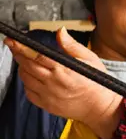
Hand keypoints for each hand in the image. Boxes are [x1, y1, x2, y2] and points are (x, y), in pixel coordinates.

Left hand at [5, 27, 121, 138]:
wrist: (99, 107)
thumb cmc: (96, 83)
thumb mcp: (89, 59)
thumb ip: (72, 45)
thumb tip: (60, 32)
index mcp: (63, 70)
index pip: (36, 55)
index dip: (21, 47)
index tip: (13, 40)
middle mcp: (53, 83)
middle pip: (27, 66)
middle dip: (18, 54)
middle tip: (15, 47)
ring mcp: (48, 95)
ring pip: (25, 79)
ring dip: (22, 68)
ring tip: (26, 62)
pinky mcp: (47, 105)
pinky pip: (29, 93)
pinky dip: (27, 83)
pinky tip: (32, 77)